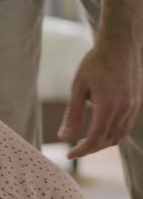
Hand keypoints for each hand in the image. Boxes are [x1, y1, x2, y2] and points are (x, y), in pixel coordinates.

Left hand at [58, 44, 141, 158]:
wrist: (120, 44)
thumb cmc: (95, 63)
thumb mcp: (78, 88)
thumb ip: (72, 114)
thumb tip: (63, 137)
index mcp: (108, 106)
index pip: (95, 139)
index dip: (81, 151)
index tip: (69, 155)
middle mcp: (125, 109)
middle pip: (108, 141)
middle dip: (91, 149)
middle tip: (74, 149)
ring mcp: (134, 106)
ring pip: (119, 135)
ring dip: (102, 143)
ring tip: (85, 142)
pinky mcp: (137, 102)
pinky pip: (125, 126)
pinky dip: (112, 133)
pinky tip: (99, 129)